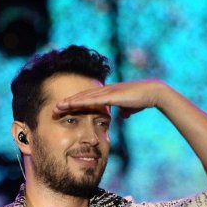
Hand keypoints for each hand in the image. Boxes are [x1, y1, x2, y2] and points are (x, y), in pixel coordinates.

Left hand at [53, 79, 167, 118]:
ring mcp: (107, 91)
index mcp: (107, 93)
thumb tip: (122, 116)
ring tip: (57, 106)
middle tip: (54, 108)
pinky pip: (93, 99)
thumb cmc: (142, 100)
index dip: (75, 103)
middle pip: (82, 96)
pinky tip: (72, 104)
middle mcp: (104, 90)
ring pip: (84, 96)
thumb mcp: (130, 108)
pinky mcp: (111, 95)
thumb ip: (124, 110)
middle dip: (68, 102)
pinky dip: (81, 101)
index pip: (88, 98)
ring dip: (70, 101)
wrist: (152, 93)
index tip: (65, 108)